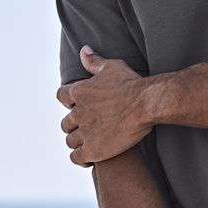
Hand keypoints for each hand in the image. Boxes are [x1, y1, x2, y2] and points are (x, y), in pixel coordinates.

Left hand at [56, 47, 151, 165]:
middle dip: (74, 125)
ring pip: (71, 141)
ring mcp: (84, 132)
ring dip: (78, 141)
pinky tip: (91, 157)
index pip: (61, 96)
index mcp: (79, 92)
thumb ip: (94, 61)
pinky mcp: (93, 150)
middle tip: (89, 126)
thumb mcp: (111, 67)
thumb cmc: (131, 83)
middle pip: (66, 122)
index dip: (68, 101)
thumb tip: (82, 50)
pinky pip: (77, 158)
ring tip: (90, 142)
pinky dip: (81, 158)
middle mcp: (78, 112)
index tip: (78, 104)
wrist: (147, 104)